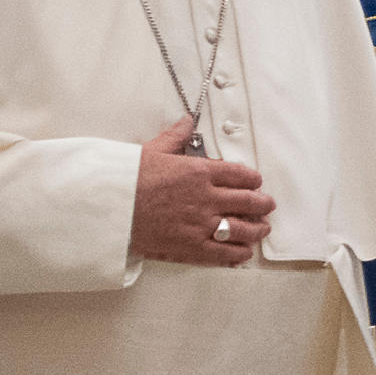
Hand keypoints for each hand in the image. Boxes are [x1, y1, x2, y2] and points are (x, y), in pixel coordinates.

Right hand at [131, 117, 273, 265]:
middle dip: (262, 204)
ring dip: (257, 229)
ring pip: (243, 229)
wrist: (108, 206)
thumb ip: (176, 136)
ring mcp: (201, 224)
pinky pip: (225, 253)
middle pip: (248, 202)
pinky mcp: (191, 247)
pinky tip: (244, 252)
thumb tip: (187, 121)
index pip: (240, 175)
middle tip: (267, 205)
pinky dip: (239, 253)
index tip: (256, 183)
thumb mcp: (153, 150)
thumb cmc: (127, 177)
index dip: (253, 180)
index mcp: (199, 172)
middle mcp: (206, 198)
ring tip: (262, 228)